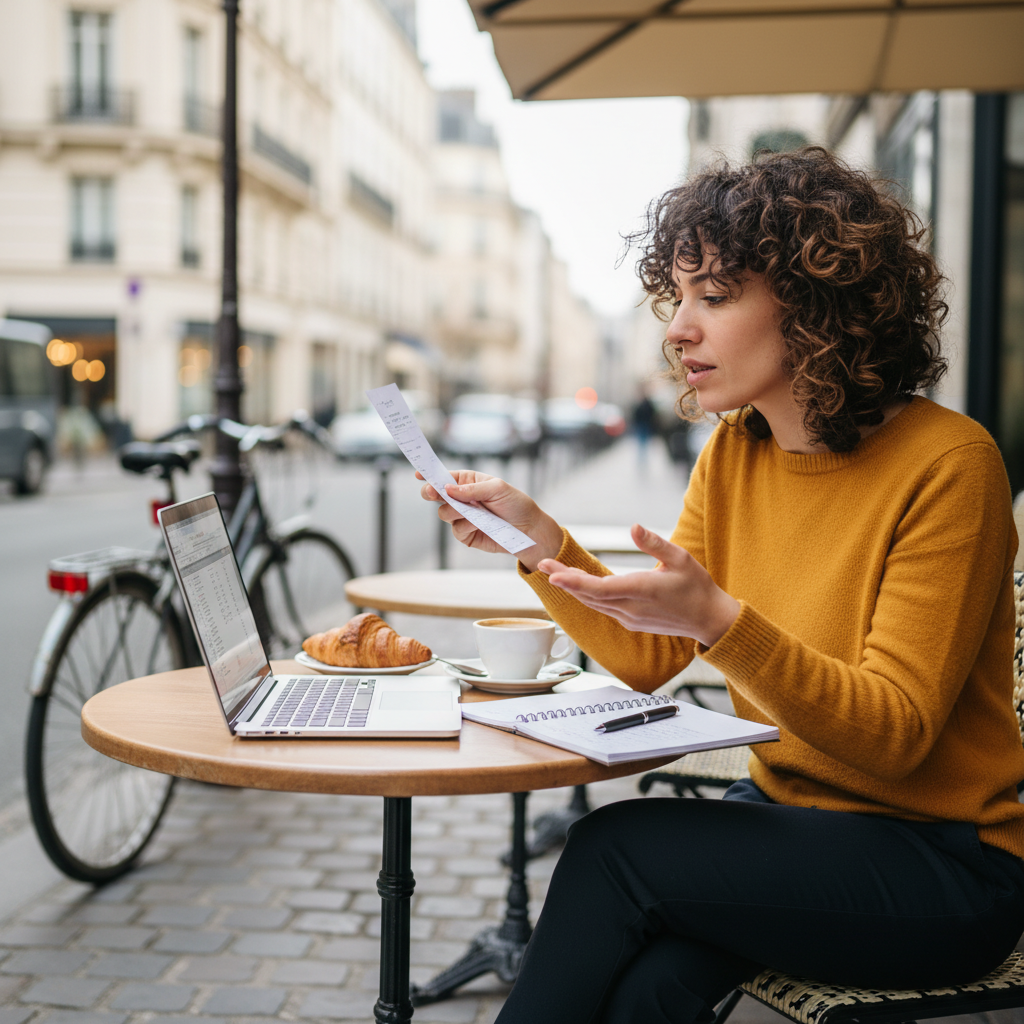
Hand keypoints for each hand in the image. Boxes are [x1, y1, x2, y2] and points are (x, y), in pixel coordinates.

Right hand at [417, 470, 563, 569]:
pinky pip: (456, 530)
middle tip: (433, 493)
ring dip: (456, 511)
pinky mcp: (466, 534)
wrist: (528, 530)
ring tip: (476, 512)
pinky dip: (467, 526)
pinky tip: (480, 524)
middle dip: (432, 493)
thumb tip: (447, 488)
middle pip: (436, 494)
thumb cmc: (516, 504)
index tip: (418, 474)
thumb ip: (472, 489)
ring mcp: (463, 517)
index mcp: (469, 482)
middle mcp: (463, 498)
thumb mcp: (498, 489)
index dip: (430, 475)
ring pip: (444, 513)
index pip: (445, 476)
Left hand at [538, 524, 739, 647]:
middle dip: (564, 579)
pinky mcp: (631, 623)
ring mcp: (630, 619)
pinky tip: (576, 584)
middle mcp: (631, 609)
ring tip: (552, 570)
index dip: (573, 581)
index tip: (552, 573)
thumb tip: (633, 526)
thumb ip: (654, 543)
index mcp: (642, 591)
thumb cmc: (697, 586)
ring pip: (593, 603)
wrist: (709, 620)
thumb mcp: (681, 558)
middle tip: (541, 563)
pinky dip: (586, 595)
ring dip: (572, 587)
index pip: (599, 588)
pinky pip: (602, 608)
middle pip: (589, 595)